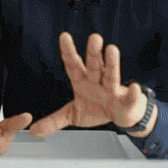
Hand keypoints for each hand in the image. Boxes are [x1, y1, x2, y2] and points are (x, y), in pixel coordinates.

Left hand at [30, 32, 152, 137]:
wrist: (120, 117)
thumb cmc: (97, 109)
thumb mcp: (72, 115)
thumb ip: (53, 121)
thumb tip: (33, 131)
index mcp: (83, 82)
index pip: (73, 65)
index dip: (68, 51)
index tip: (64, 36)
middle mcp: (97, 81)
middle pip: (94, 65)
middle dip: (93, 52)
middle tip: (94, 37)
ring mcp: (112, 90)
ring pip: (112, 75)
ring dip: (112, 63)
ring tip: (112, 49)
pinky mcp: (126, 101)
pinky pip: (130, 97)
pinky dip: (133, 94)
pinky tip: (134, 88)